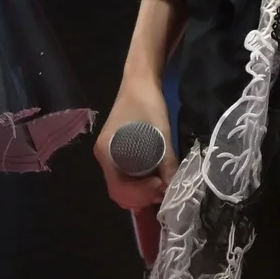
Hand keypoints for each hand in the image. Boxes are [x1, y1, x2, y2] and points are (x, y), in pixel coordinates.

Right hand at [95, 76, 177, 214]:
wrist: (140, 82)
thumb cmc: (148, 104)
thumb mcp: (161, 133)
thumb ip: (168, 163)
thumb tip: (175, 190)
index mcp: (107, 152)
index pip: (119, 188)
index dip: (141, 193)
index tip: (161, 185)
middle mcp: (104, 157)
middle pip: (119, 191)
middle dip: (141, 196)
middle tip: (163, 189)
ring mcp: (109, 156)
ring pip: (122, 186)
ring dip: (141, 192)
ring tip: (161, 184)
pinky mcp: (117, 153)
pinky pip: (125, 177)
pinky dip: (138, 184)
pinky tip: (155, 178)